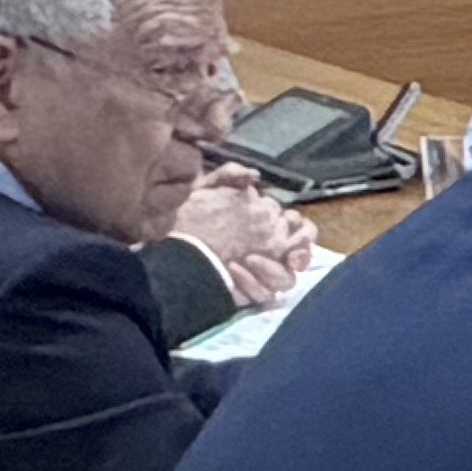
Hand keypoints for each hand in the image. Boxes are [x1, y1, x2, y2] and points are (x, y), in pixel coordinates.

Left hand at [170, 169, 315, 300]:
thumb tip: (254, 177)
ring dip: (271, 270)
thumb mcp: (203, 188)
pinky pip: (262, 295)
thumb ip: (229, 175)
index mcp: (264, 228)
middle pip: (301, 258)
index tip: (291, 227)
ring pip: (285, 280)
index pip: (302, 231)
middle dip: (298, 255)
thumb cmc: (188, 219)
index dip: (304, 233)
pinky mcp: (244, 295)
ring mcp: (257, 277)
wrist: (167, 247)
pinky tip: (233, 270)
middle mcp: (267, 253)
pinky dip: (251, 283)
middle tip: (288, 256)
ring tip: (248, 259)